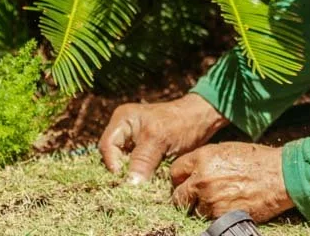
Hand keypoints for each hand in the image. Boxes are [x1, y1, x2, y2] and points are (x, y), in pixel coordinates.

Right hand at [99, 93, 228, 184]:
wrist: (203, 120)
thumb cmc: (182, 122)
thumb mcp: (160, 138)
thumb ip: (143, 160)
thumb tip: (129, 184)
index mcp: (123, 121)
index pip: (106, 147)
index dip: (113, 165)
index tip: (124, 179)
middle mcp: (124, 132)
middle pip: (112, 158)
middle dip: (121, 173)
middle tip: (130, 188)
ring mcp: (133, 144)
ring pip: (123, 166)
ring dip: (131, 177)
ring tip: (139, 188)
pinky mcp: (144, 155)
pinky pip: (135, 170)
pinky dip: (140, 178)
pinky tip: (146, 186)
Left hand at [170, 142, 294, 221]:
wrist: (280, 175)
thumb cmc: (258, 160)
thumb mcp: (228, 149)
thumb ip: (206, 160)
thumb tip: (193, 170)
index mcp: (203, 158)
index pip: (175, 172)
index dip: (180, 179)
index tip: (185, 183)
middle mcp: (202, 178)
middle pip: (178, 196)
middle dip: (185, 198)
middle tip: (195, 198)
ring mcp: (210, 199)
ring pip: (194, 210)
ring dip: (202, 208)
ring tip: (219, 201)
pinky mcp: (220, 215)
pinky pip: (208, 220)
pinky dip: (215, 216)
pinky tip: (226, 207)